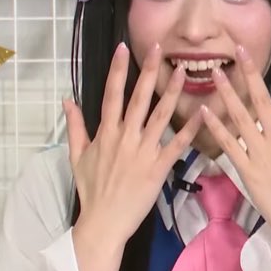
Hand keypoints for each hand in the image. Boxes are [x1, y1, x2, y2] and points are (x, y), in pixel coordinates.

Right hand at [64, 42, 202, 270]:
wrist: (103, 222)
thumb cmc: (91, 190)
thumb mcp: (77, 156)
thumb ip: (75, 126)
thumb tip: (67, 100)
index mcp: (106, 133)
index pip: (112, 94)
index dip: (118, 70)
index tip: (124, 48)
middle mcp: (125, 137)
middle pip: (138, 98)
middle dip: (149, 71)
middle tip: (160, 48)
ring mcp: (142, 152)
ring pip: (160, 116)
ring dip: (172, 93)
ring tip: (183, 72)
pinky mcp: (158, 168)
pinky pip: (176, 145)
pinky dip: (190, 130)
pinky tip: (202, 114)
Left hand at [202, 44, 270, 269]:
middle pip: (262, 100)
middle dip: (250, 74)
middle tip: (237, 50)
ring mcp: (261, 154)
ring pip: (241, 118)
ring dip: (228, 94)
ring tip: (215, 73)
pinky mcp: (246, 170)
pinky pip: (229, 144)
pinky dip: (217, 127)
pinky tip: (205, 110)